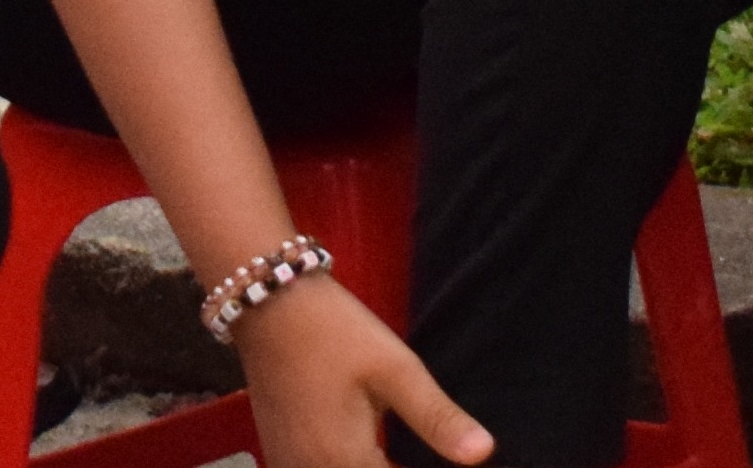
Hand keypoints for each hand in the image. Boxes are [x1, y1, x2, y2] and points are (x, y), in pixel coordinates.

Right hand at [232, 268, 489, 467]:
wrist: (267, 301)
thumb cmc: (335, 331)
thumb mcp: (395, 368)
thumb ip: (437, 418)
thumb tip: (484, 454)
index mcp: (343, 461)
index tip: (449, 457)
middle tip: (417, 448)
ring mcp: (289, 466)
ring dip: (373, 467)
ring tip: (396, 449)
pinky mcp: (279, 454)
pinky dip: (346, 465)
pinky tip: (368, 452)